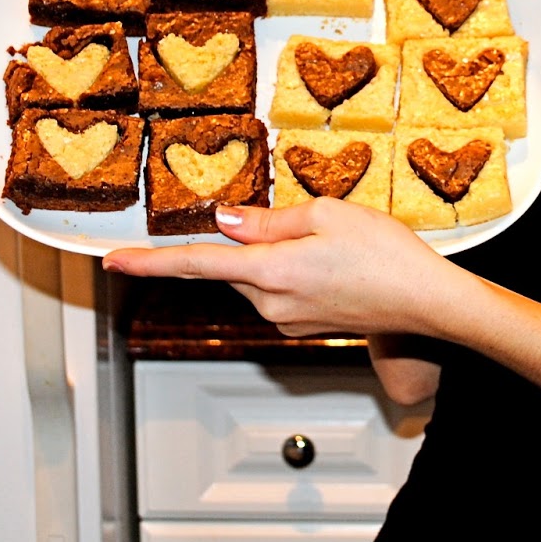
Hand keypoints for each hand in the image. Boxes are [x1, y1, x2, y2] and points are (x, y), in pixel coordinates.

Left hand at [101, 200, 460, 337]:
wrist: (428, 303)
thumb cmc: (387, 254)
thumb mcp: (325, 215)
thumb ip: (266, 219)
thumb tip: (224, 222)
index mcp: (270, 272)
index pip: (194, 265)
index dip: (149, 263)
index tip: (112, 263)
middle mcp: (271, 304)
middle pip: (234, 265)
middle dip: (253, 241)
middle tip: (308, 224)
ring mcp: (288, 320)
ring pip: (260, 277)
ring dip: (279, 255)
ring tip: (337, 240)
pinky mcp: (306, 326)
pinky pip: (282, 290)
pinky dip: (296, 271)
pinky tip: (336, 261)